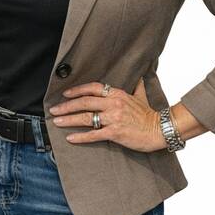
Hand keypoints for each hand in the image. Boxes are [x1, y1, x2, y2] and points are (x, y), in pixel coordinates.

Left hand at [48, 77, 165, 152]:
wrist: (160, 130)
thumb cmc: (150, 114)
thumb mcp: (141, 96)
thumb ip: (136, 86)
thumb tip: (138, 77)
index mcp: (117, 94)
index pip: (92, 88)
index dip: (77, 90)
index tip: (66, 94)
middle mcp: (113, 104)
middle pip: (84, 102)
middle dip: (67, 106)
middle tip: (54, 110)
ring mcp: (113, 118)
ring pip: (86, 117)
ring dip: (69, 119)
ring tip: (57, 121)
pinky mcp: (115, 133)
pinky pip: (93, 135)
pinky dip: (80, 137)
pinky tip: (71, 137)